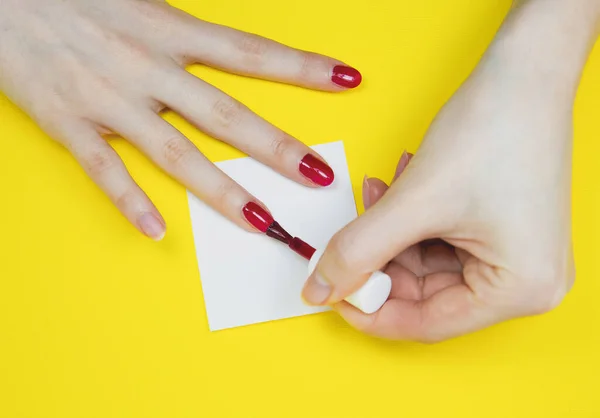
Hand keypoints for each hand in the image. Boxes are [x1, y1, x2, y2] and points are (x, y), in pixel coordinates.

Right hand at [0, 0, 360, 239]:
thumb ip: (180, 26)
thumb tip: (224, 45)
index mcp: (165, 28)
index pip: (249, 51)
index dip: (300, 66)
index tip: (345, 79)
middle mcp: (145, 66)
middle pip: (225, 113)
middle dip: (277, 147)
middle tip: (319, 176)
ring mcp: (107, 98)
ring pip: (175, 152)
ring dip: (222, 190)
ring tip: (262, 221)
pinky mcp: (66, 122)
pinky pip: (104, 171)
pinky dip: (130, 202)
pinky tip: (157, 231)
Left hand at [301, 0, 598, 341]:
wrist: (526, 71)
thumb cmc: (494, 129)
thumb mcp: (414, 201)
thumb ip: (358, 250)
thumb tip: (320, 288)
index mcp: (519, 290)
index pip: (426, 324)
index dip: (370, 312)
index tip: (330, 294)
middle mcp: (524, 281)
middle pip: (424, 293)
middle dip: (378, 260)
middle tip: (346, 237)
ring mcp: (513, 255)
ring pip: (426, 263)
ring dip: (391, 232)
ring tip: (377, 193)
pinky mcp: (500, 230)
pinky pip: (440, 239)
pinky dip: (411, 219)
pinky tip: (399, 185)